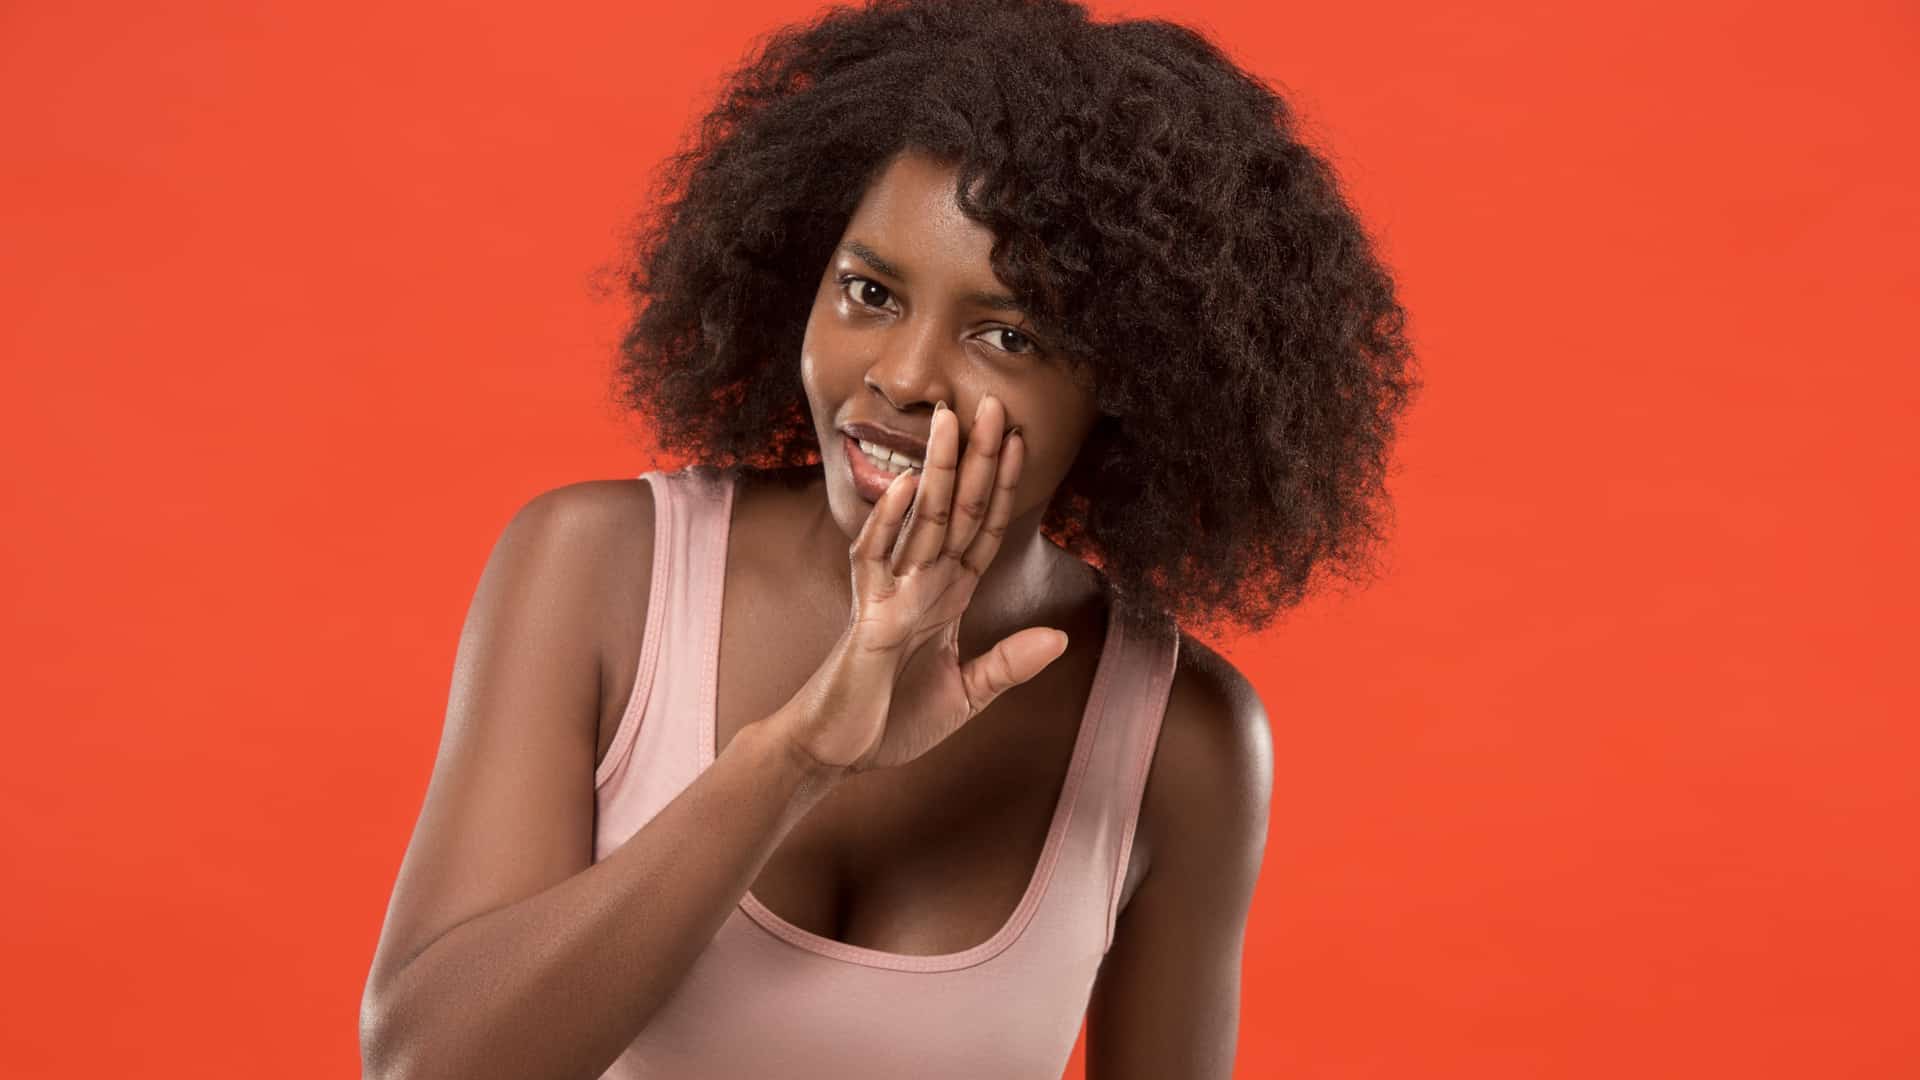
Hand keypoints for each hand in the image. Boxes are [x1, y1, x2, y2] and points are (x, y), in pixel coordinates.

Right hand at [773, 394, 1070, 777]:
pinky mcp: (866, 615)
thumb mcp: (965, 695)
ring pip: (921, 520)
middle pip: (958, 510)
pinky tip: (906, 486)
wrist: (835, 752)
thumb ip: (1008, 665)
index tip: (1020, 439)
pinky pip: (875, 560)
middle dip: (976, 458)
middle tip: (992, 402)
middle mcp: (922, 584)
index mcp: (948, 597)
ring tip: (950, 419)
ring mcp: (892, 594)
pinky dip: (889, 523)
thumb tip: (1060, 637)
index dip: (1003, 487)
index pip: (983, 530)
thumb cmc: (892, 720)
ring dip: (938, 470)